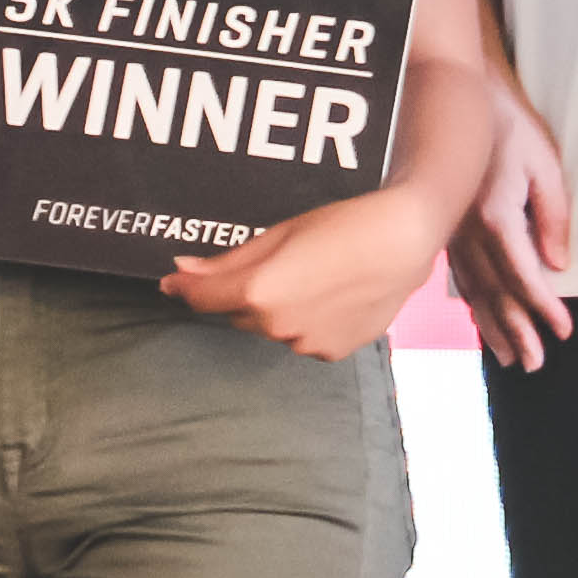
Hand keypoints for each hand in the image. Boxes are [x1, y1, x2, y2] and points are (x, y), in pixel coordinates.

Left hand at [166, 187, 447, 361]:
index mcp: (258, 292)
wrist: (403, 241)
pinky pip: (303, 338)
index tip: (174, 281)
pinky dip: (307, 321)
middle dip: (246, 294)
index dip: (185, 288)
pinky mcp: (331, 352)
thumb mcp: (278, 234)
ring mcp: (306, 343)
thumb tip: (179, 273)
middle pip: (239, 313)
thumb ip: (226, 262)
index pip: (203, 298)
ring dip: (278, 309)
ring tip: (314, 275)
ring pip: (272, 327)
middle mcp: (278, 325)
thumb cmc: (342, 226)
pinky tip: (333, 294)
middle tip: (278, 263)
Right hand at [448, 76, 577, 371]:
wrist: (455, 98)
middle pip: (496, 294)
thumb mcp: (543, 164)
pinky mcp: (445, 228)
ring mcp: (451, 233)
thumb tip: (558, 263)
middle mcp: (467, 233)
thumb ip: (552, 216)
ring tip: (511, 358)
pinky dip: (472, 303)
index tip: (563, 331)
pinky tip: (479, 318)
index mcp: (494, 217)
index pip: (523, 275)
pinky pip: (458, 276)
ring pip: (474, 291)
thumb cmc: (507, 126)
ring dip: (493, 326)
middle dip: (518, 331)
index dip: (544, 307)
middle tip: (536, 363)